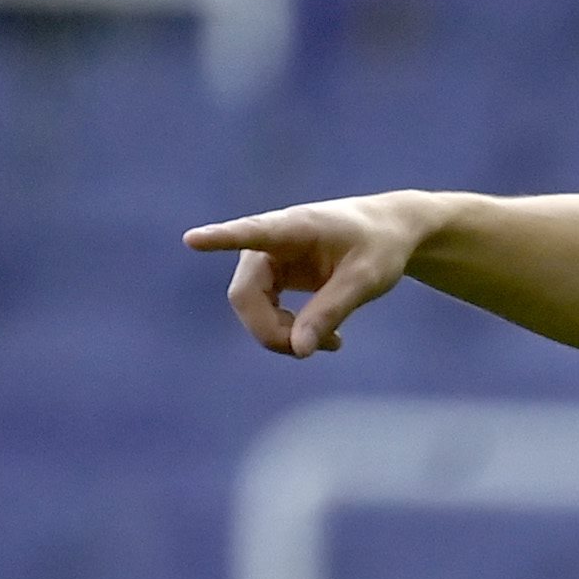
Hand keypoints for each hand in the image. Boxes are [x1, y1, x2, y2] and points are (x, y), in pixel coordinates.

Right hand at [184, 192, 438, 357]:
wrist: (386, 234)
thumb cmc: (379, 247)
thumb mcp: (365, 281)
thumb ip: (331, 312)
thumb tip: (298, 351)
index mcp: (292, 227)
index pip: (250, 233)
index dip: (220, 239)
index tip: (193, 240)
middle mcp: (268, 242)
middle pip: (245, 296)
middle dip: (272, 331)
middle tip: (319, 349)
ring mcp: (265, 261)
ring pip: (250, 310)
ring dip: (282, 336)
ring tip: (334, 343)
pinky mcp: (271, 278)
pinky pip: (263, 314)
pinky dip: (288, 333)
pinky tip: (326, 340)